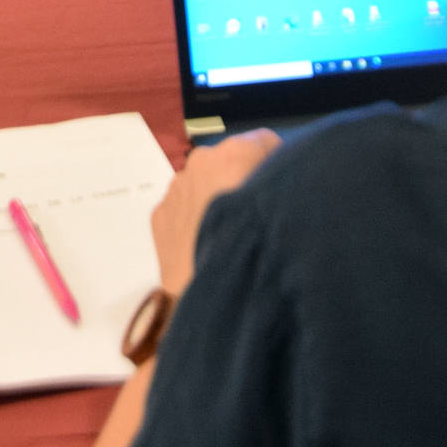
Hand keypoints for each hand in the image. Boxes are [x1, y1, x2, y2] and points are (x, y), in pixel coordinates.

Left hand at [151, 129, 280, 294]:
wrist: (210, 304)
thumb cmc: (255, 252)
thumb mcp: (287, 213)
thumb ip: (285, 188)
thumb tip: (286, 183)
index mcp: (235, 152)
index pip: (266, 142)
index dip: (279, 166)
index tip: (283, 192)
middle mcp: (201, 160)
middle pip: (232, 161)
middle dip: (243, 181)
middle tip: (257, 220)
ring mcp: (176, 187)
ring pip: (205, 183)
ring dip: (218, 200)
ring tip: (230, 238)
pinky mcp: (158, 214)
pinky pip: (184, 206)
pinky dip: (195, 219)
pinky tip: (206, 247)